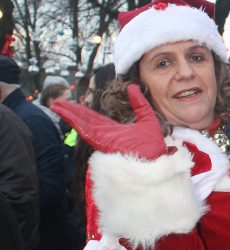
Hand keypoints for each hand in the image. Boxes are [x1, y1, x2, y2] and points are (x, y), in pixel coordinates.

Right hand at [51, 84, 167, 159]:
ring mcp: (102, 139)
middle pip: (83, 119)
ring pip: (81, 124)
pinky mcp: (102, 143)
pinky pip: (85, 130)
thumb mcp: (147, 119)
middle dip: (69, 111)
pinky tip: (64, 114)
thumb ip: (140, 103)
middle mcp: (105, 134)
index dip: (82, 110)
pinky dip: (74, 122)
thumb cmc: (153, 147)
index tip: (71, 103)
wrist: (154, 162)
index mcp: (113, 130)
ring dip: (67, 114)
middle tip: (55, 102)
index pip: (93, 118)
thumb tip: (132, 87)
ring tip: (54, 104)